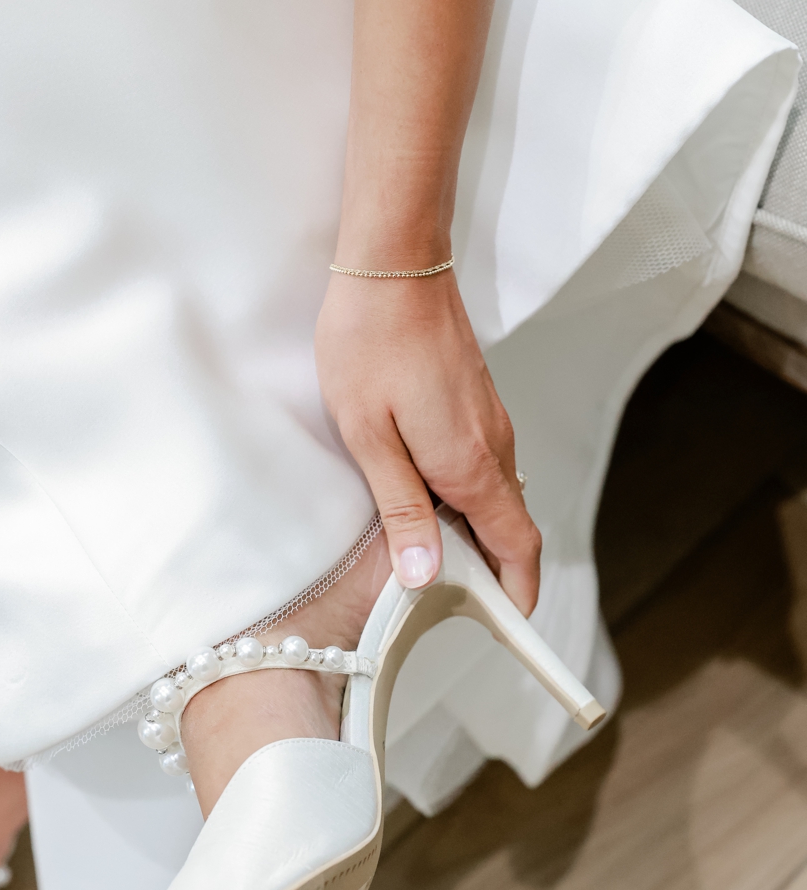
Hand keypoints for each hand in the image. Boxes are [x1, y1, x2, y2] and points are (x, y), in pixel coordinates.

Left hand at [315, 266, 541, 614]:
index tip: (511, 626)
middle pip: (510, 527)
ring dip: (475, 533)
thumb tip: (425, 575)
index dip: (520, 592)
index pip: (518, 546)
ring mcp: (489, 421)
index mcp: (471, 465)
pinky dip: (465, 497)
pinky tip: (422, 499)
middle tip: (452, 604)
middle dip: (492, 572)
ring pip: (495, 496)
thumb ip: (401, 510)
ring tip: (429, 559)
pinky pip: (482, 465)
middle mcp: (493, 446)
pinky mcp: (475, 402)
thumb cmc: (371, 343)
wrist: (392, 263)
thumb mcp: (369, 436)